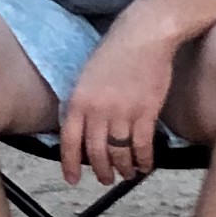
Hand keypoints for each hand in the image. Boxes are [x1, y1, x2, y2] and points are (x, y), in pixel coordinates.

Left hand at [60, 12, 179, 186]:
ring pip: (119, 153)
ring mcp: (123, 113)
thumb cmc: (115, 51)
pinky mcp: (146, 113)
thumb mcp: (87, 76)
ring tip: (126, 174)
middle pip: (95, 152)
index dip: (69, 164)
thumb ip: (82, 103)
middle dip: (100, 171)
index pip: (69, 140)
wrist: (144, 36)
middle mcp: (98, 111)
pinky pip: (142, 145)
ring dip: (123, 168)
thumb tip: (84, 129)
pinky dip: (143, 160)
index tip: (72, 180)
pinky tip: (144, 165)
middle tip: (105, 179)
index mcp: (79, 100)